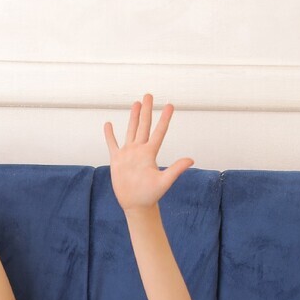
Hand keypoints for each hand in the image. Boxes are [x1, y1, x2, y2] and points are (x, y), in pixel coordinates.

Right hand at [103, 94, 193, 212]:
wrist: (136, 204)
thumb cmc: (151, 195)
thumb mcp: (164, 182)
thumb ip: (176, 169)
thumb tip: (191, 160)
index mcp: (150, 153)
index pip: (159, 132)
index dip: (165, 119)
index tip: (170, 105)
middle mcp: (140, 150)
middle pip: (144, 125)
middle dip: (147, 110)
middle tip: (149, 95)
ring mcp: (128, 154)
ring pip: (131, 130)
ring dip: (133, 117)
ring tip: (136, 103)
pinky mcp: (117, 160)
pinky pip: (112, 144)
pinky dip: (110, 135)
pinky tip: (109, 124)